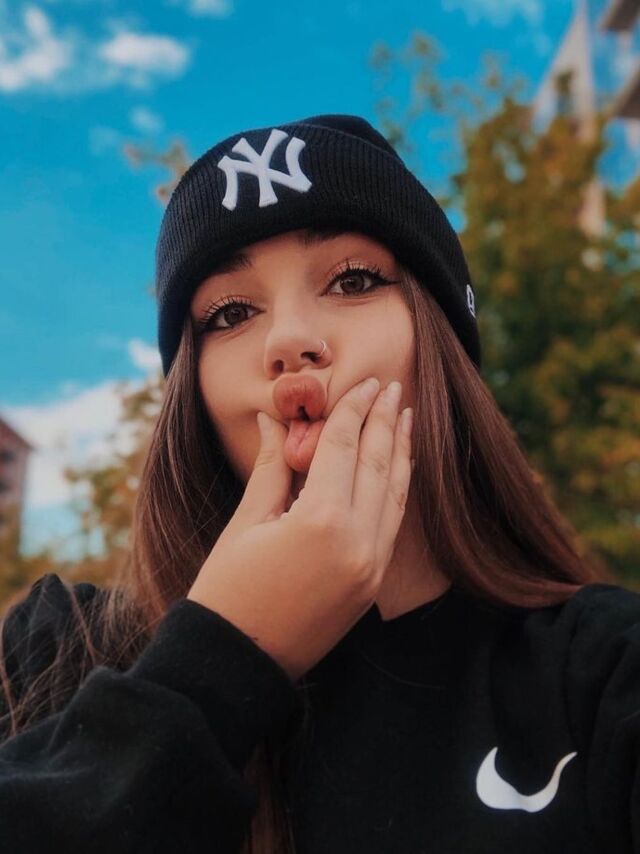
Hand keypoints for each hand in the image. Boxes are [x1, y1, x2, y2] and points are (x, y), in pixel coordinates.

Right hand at [187, 376, 413, 680]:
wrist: (237, 665)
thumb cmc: (227, 592)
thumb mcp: (246, 523)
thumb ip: (273, 467)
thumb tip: (274, 419)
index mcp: (323, 522)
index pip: (343, 448)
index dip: (351, 410)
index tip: (363, 381)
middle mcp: (359, 543)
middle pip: (377, 465)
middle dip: (384, 421)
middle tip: (390, 387)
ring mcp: (371, 567)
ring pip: (395, 494)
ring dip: (400, 451)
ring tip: (404, 417)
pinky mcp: (372, 585)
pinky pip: (392, 524)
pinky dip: (396, 490)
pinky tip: (397, 468)